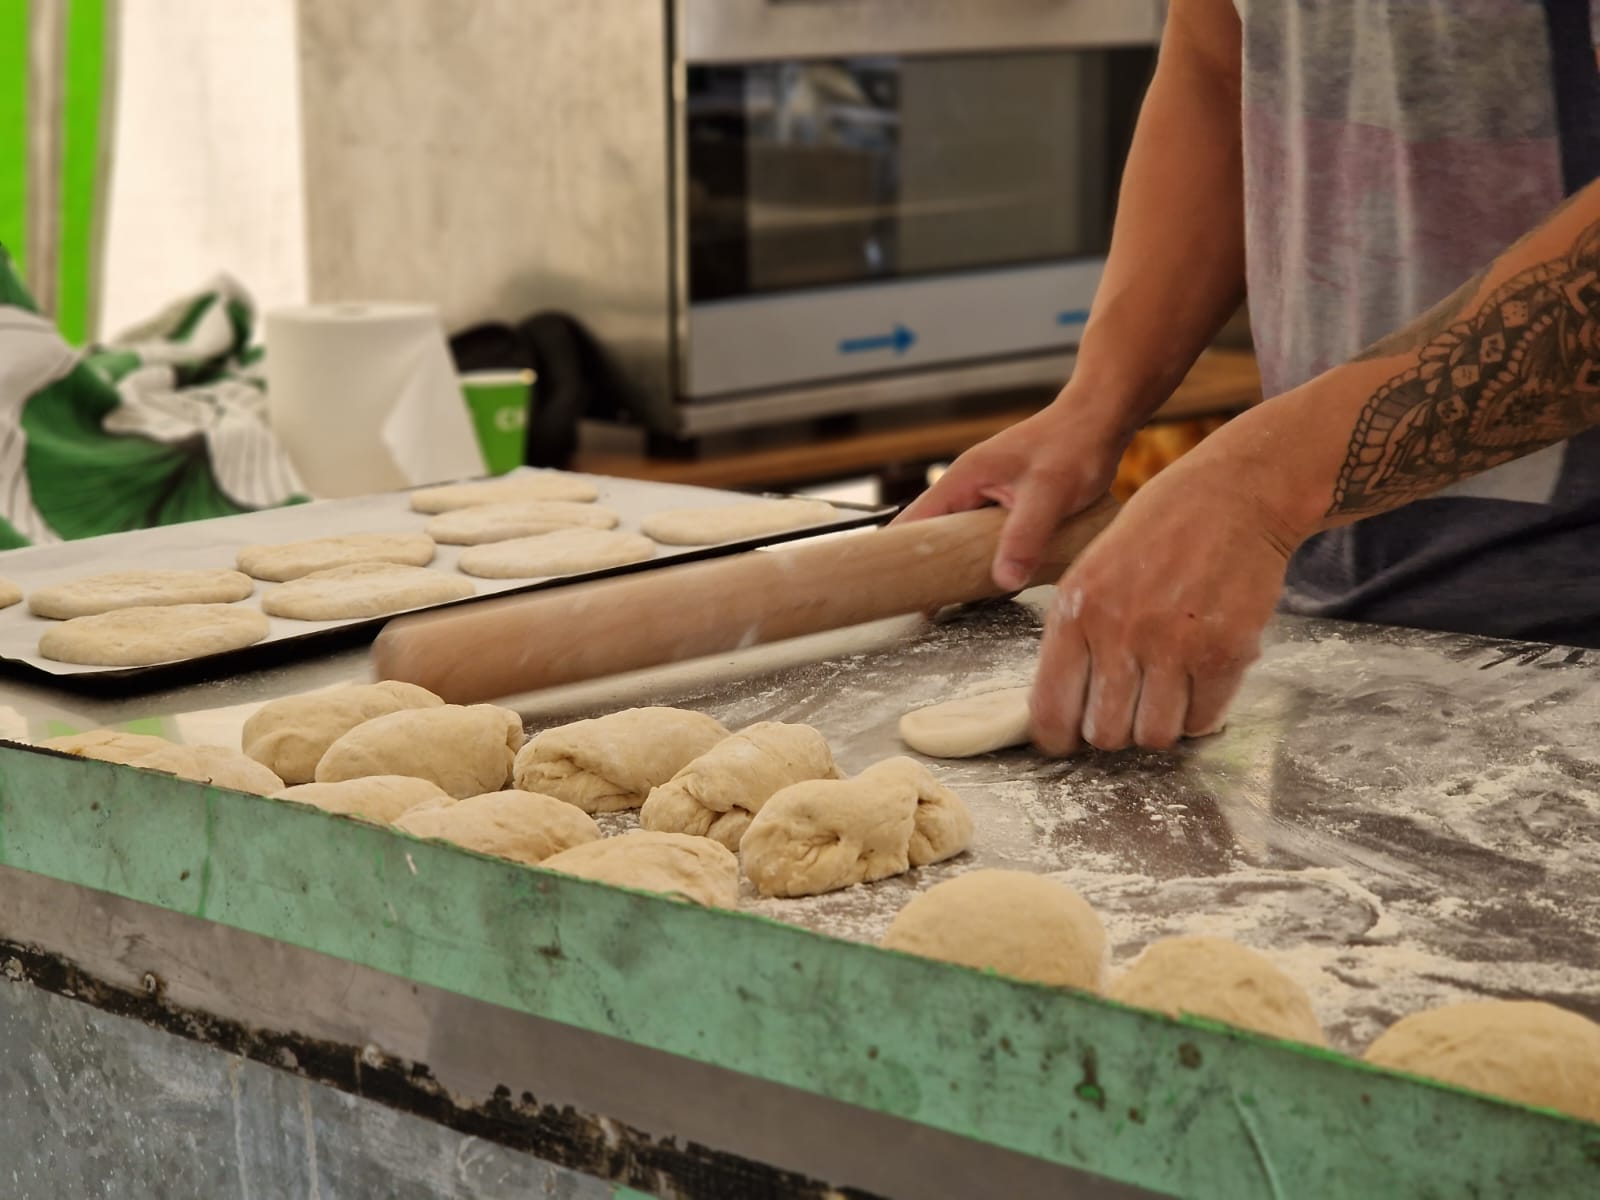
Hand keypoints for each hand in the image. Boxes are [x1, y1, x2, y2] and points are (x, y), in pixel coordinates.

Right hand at [895, 395, 1132, 590]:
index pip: (914, 520)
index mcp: (963, 478)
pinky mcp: (1006, 503)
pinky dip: (984, 558)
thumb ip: (1025, 535)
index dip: (900, 554)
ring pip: (958, 537)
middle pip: (932, 533)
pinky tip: (995, 582)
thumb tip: (1004, 579)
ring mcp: (986, 494)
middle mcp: (968, 486)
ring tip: (952, 606)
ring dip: (957, 566)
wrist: (1100, 421)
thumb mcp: (1049, 494)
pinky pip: (983, 536)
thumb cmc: (1074, 445)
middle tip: (924, 609)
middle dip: (927, 569)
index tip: (894, 590)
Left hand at [1028, 440, 1304, 753]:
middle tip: (1127, 710)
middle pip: (1104, 734)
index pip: (1050, 709)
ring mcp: (1173, 645)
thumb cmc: (1158, 530)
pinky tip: (1200, 684)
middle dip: (1114, 731)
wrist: (1233, 496)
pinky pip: (1204, 719)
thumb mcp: (1091, 570)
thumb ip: (1074, 633)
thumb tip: (1063, 702)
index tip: (1068, 741)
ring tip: (1165, 695)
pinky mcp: (1224, 653)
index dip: (1058, 738)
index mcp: (1075, 611)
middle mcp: (1118, 632)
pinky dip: (1201, 714)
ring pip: (1155, 735)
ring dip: (1160, 725)